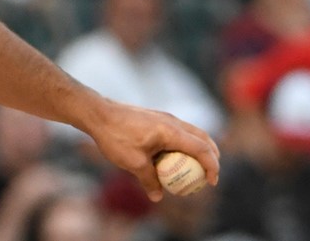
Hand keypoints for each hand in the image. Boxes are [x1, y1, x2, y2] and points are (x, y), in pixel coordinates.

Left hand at [86, 99, 219, 201]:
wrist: (97, 113)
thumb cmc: (115, 136)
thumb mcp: (133, 163)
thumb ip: (149, 180)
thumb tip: (158, 197)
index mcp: (171, 131)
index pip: (202, 149)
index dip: (212, 166)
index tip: (212, 182)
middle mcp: (172, 121)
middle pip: (203, 138)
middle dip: (212, 156)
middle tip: (210, 175)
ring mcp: (164, 117)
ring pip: (192, 133)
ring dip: (199, 149)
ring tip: (196, 167)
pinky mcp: (156, 118)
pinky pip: (178, 131)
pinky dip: (184, 144)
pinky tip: (174, 157)